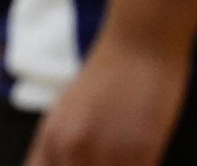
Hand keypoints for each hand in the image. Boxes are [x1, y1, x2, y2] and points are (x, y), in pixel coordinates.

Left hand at [22, 36, 188, 165]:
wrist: (139, 42)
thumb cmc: (107, 75)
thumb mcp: (70, 111)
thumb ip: (63, 147)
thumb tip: (62, 165)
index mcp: (51, 139)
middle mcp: (71, 150)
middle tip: (107, 160)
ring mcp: (105, 154)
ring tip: (124, 159)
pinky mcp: (140, 153)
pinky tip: (145, 159)